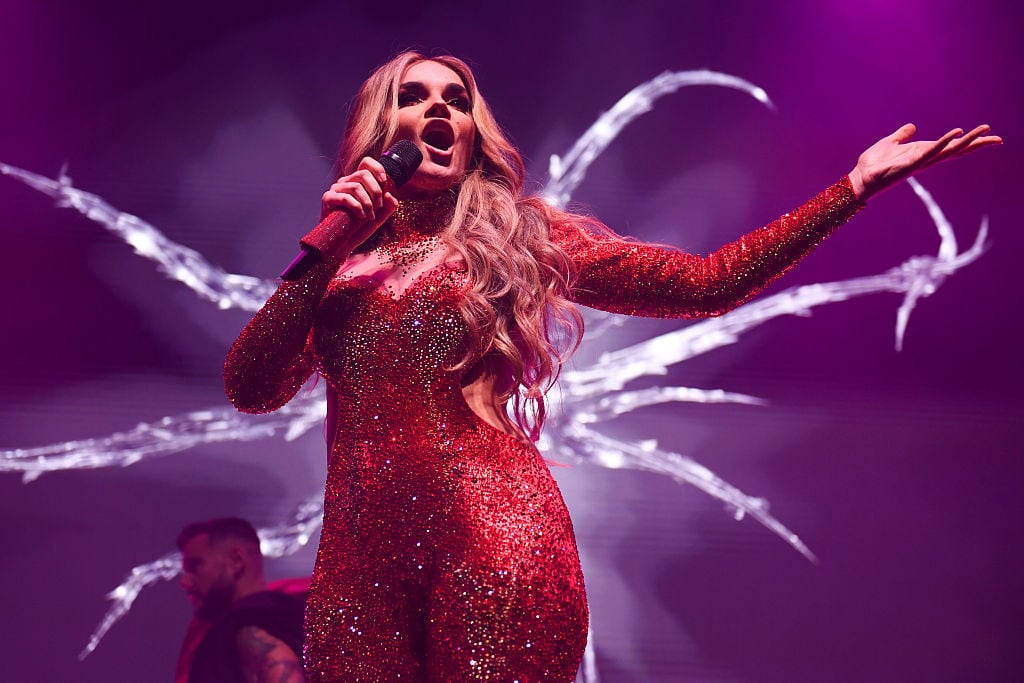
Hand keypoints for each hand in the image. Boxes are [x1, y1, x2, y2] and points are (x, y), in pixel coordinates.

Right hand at [318, 156, 399, 253]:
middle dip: (375, 191)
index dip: (377, 168)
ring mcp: (336, 190)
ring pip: (356, 186)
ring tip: (370, 216)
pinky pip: (345, 197)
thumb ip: (389, 206)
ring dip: (368, 203)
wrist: (344, 245)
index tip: (384, 181)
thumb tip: (389, 194)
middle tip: (378, 207)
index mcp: (357, 182)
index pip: (366, 163)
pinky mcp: (328, 199)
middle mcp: (345, 182)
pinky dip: (357, 207)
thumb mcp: (380, 218)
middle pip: (363, 173)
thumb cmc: (360, 230)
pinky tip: (361, 217)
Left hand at [848, 123, 1000, 200]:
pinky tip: (958, 133)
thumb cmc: (874, 163)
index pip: (951, 146)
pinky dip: (945, 142)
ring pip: (950, 150)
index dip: (969, 141)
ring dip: (969, 141)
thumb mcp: (891, 143)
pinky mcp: (913, 163)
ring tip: (986, 131)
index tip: (987, 135)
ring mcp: (921, 161)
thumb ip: (903, 135)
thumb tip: (912, 126)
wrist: (860, 177)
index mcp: (922, 152)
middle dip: (978, 144)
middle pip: (957, 150)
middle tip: (998, 138)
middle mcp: (926, 158)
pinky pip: (933, 151)